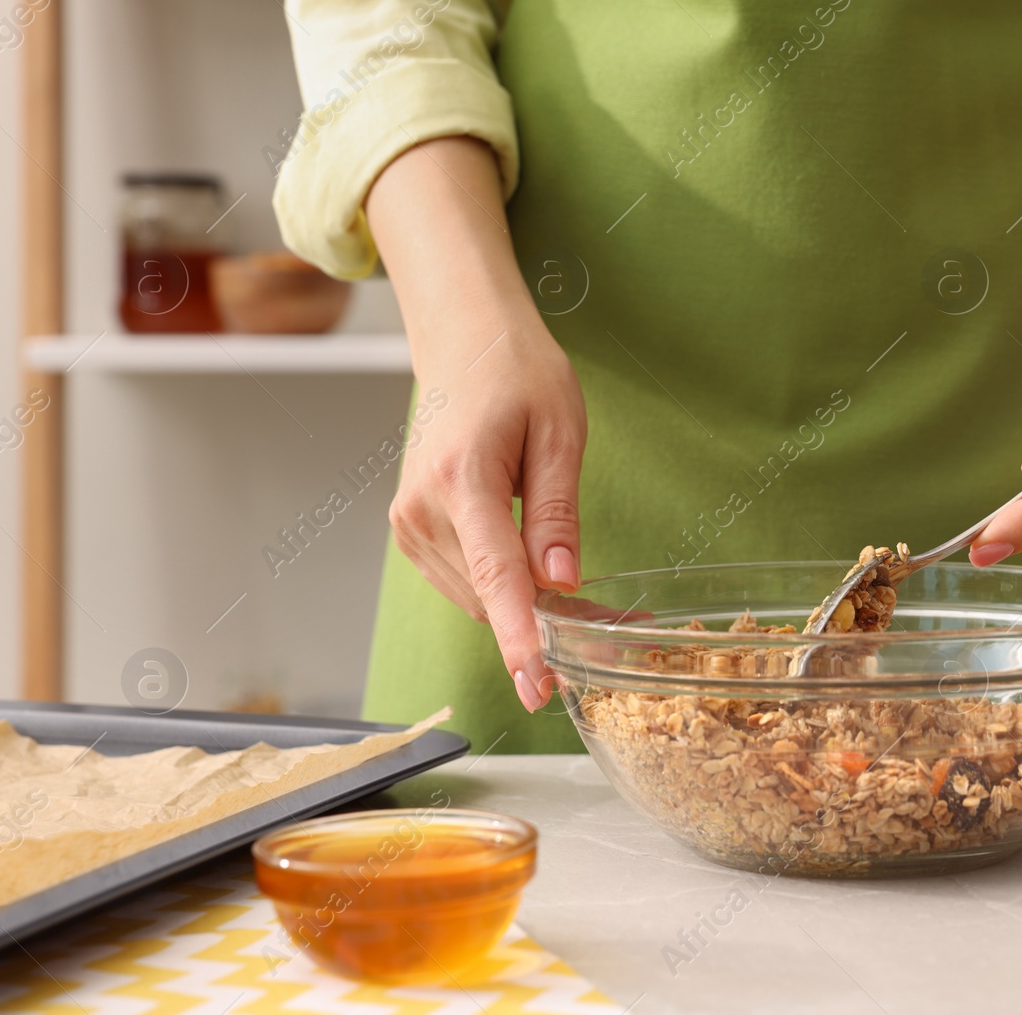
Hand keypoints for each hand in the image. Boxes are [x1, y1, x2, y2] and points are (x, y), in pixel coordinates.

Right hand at [369, 137, 584, 710]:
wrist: (461, 338)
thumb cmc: (515, 371)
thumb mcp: (560, 432)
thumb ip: (558, 513)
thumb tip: (563, 583)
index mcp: (462, 479)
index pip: (496, 577)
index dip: (520, 638)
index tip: (538, 684)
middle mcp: (423, 508)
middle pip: (490, 596)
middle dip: (546, 624)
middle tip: (612, 632)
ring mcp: (410, 522)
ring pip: (477, 596)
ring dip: (525, 608)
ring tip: (584, 605)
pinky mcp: (412, 529)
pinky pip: (465, 580)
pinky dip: (503, 590)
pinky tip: (538, 577)